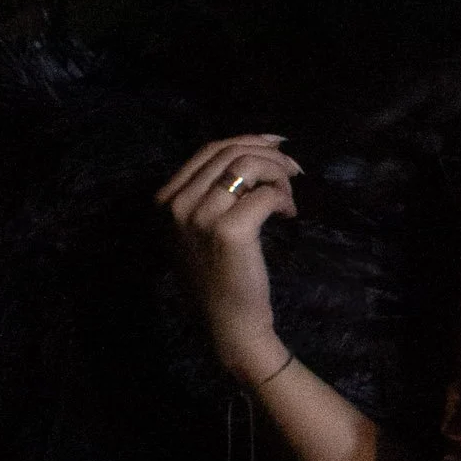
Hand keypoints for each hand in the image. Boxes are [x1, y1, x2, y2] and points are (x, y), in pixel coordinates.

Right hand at [155, 133, 303, 382]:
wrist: (227, 322)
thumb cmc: (220, 275)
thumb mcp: (202, 227)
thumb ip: (214, 190)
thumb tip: (256, 148)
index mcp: (166, 199)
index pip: (209, 150)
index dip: (248, 139)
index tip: (277, 144)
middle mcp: (176, 204)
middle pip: (230, 152)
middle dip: (270, 154)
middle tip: (295, 170)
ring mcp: (199, 216)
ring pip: (248, 166)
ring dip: (278, 173)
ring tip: (289, 195)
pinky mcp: (228, 231)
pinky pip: (266, 194)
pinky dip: (284, 198)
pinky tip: (289, 214)